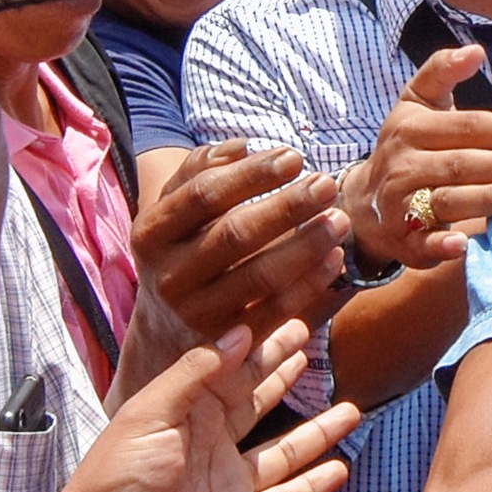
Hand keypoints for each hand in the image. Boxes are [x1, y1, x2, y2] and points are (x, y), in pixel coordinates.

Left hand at [18, 321, 354, 491]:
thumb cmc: (116, 480)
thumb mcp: (149, 414)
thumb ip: (196, 373)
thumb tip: (240, 333)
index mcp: (185, 413)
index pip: (233, 371)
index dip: (264, 348)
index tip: (296, 323)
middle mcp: (210, 444)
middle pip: (258, 403)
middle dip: (286, 375)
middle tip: (318, 348)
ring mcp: (228, 485)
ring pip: (284, 452)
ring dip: (316, 432)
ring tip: (351, 411)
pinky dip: (314, 486)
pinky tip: (340, 469)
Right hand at [132, 140, 347, 339]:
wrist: (164, 334)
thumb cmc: (181, 252)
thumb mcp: (173, 212)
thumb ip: (199, 172)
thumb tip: (241, 147)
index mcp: (151, 234)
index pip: (204, 195)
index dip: (251, 174)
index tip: (294, 156)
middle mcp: (169, 277)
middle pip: (234, 235)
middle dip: (286, 208)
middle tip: (327, 184)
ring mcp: (198, 314)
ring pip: (259, 277)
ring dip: (305, 246)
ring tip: (340, 220)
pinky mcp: (228, 344)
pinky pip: (275, 312)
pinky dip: (308, 285)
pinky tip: (335, 259)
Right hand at [335, 45, 491, 268]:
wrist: (363, 201)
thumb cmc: (408, 145)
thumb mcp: (416, 103)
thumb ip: (442, 72)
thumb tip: (476, 50)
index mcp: (411, 128)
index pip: (465, 127)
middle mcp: (403, 165)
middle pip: (460, 164)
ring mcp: (400, 205)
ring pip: (447, 200)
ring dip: (486, 200)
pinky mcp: (402, 241)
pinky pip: (420, 245)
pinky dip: (441, 246)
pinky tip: (466, 244)